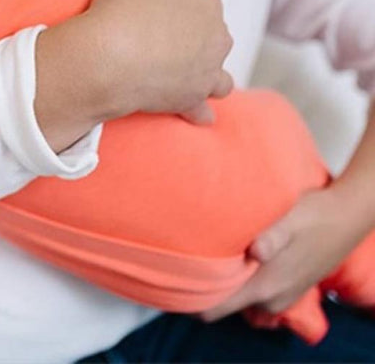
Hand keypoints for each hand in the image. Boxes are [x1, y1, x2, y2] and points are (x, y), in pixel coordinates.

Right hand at [83, 0, 233, 122]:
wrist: (109, 56)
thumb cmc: (121, 8)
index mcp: (208, 3)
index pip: (196, 1)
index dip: (172, 7)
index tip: (149, 14)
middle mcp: (217, 38)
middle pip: (210, 37)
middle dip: (193, 40)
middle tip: (159, 43)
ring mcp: (207, 72)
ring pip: (218, 75)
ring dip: (207, 75)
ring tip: (186, 77)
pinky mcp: (191, 100)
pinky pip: (202, 109)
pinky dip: (198, 111)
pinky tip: (196, 114)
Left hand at [199, 188, 363, 321]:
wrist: (346, 215)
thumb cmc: (314, 215)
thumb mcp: (290, 220)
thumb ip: (271, 238)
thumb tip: (256, 251)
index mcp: (267, 285)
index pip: (220, 308)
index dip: (195, 298)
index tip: (175, 282)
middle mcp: (273, 297)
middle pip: (226, 303)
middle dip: (209, 286)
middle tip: (187, 258)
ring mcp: (283, 294)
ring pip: (242, 296)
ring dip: (228, 281)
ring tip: (209, 253)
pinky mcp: (289, 286)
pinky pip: (255, 291)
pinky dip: (243, 278)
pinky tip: (236, 255)